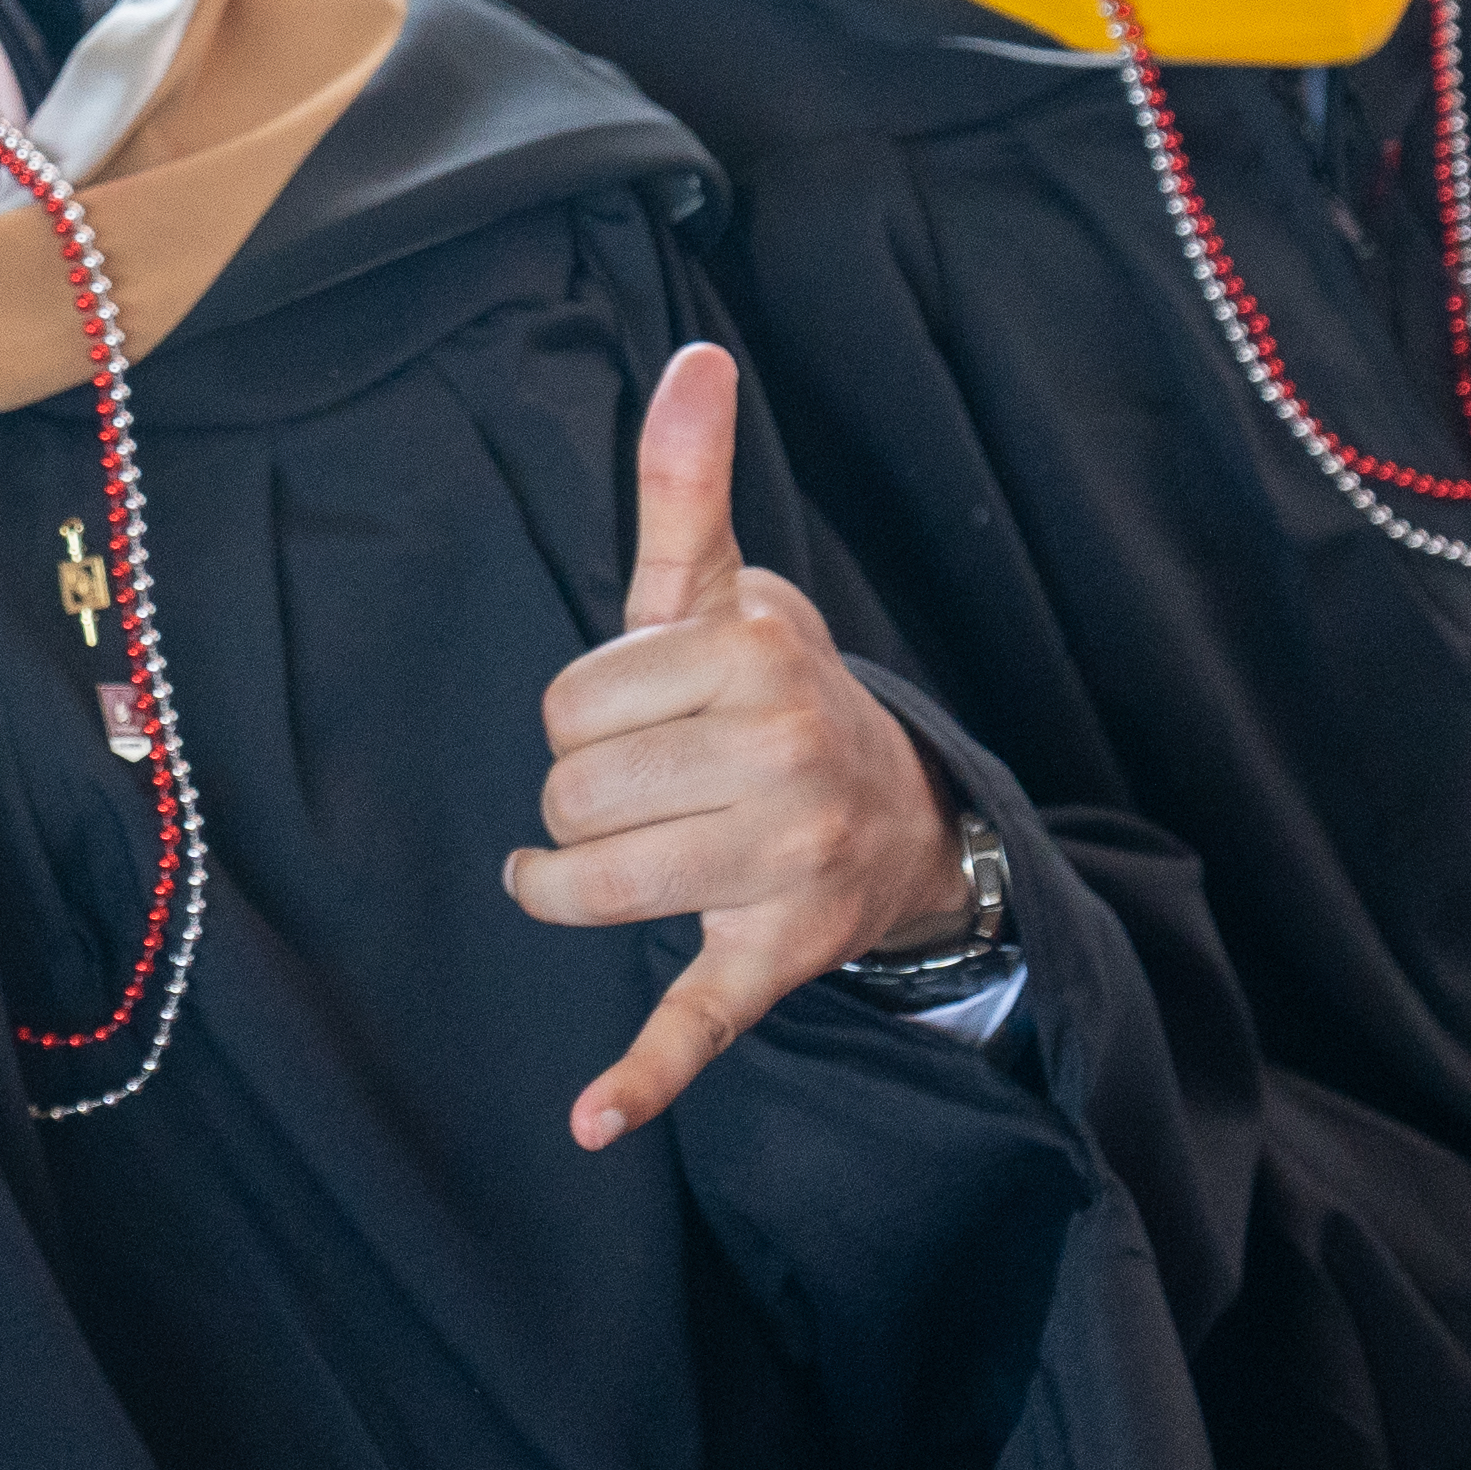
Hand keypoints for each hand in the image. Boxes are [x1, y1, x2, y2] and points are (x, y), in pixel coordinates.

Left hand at [516, 345, 974, 1150]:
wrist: (900, 819)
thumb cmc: (773, 694)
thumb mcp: (730, 590)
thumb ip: (689, 483)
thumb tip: (695, 353)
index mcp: (755, 654)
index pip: (570, 703)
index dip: (584, 717)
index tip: (646, 718)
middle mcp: (782, 755)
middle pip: (570, 795)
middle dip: (583, 799)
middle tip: (648, 792)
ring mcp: (783, 867)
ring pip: (591, 886)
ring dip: (573, 885)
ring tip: (608, 864)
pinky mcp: (774, 961)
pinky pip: (691, 1021)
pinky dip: (639, 1076)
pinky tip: (588, 1116)